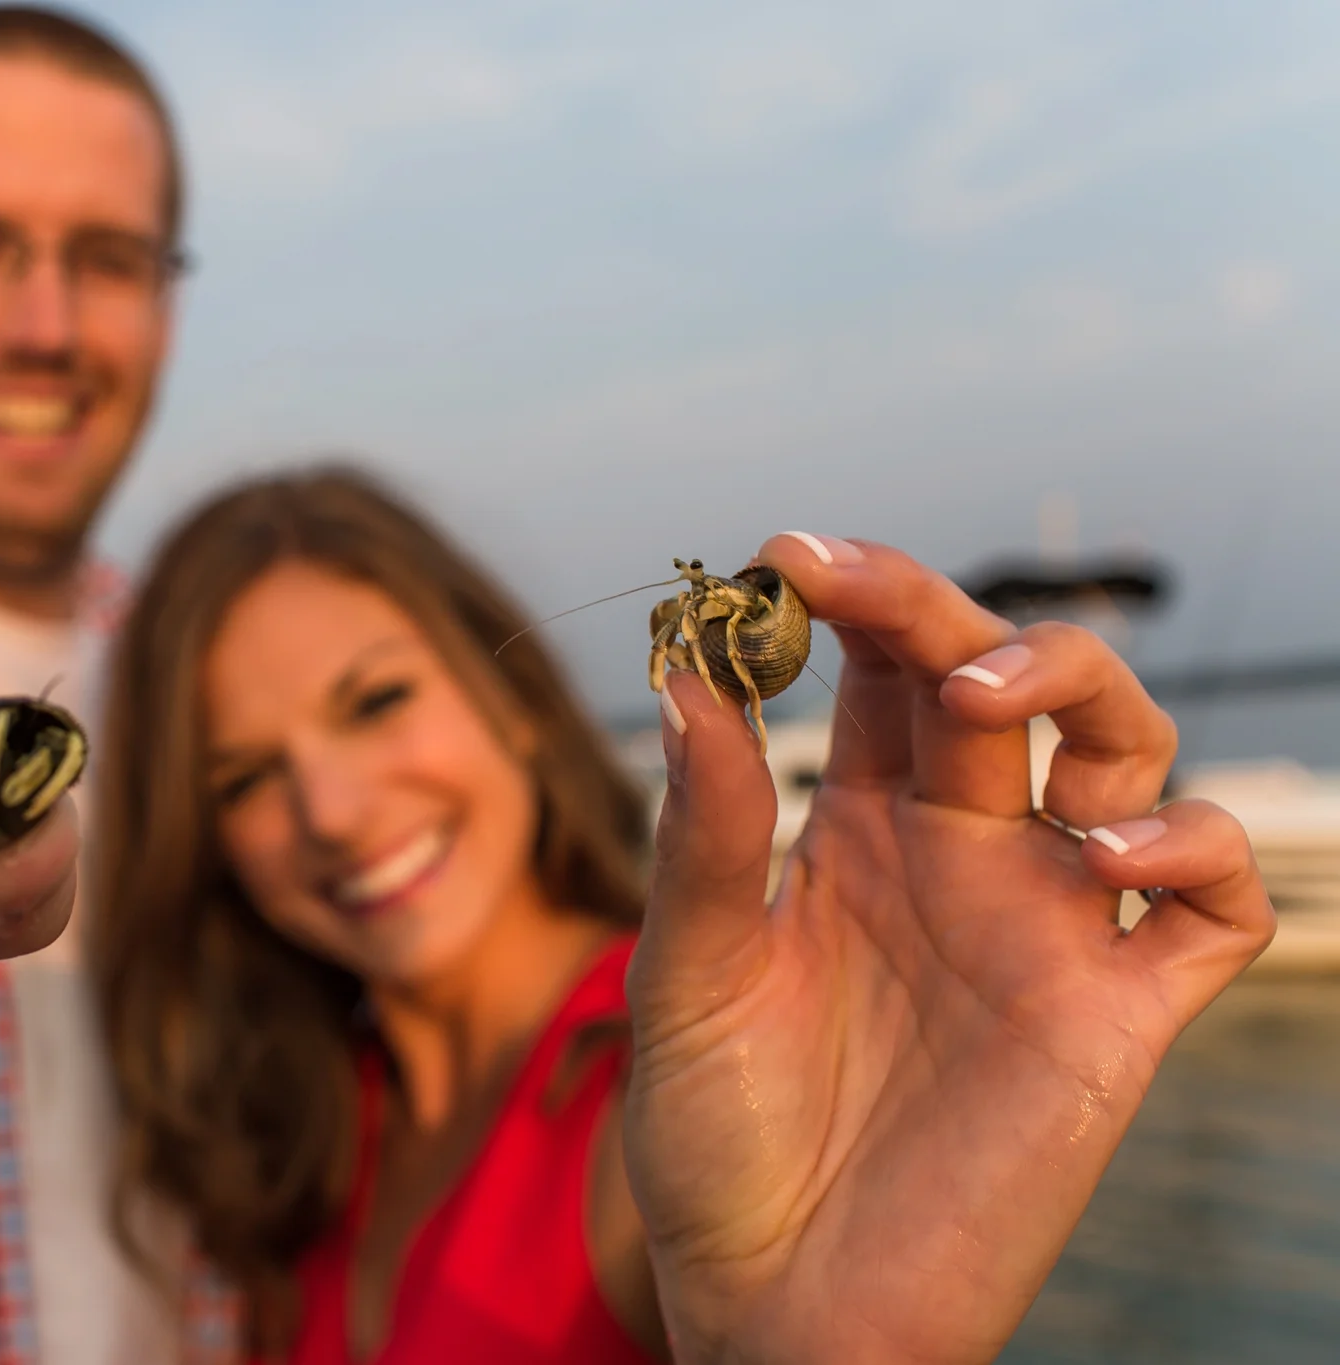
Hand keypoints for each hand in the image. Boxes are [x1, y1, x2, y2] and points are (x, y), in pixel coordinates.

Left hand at [623, 535, 1272, 1364]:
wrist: (775, 1303)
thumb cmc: (716, 1141)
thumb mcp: (686, 973)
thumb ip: (705, 832)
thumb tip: (686, 676)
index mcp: (854, 831)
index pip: (880, 673)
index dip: (848, 601)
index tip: (781, 555)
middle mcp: (960, 856)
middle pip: (995, 678)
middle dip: (939, 609)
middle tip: (858, 584)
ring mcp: (1047, 925)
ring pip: (1128, 748)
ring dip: (1078, 687)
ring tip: (985, 700)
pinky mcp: (1118, 1012)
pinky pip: (1214, 900)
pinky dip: (1193, 844)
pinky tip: (1102, 844)